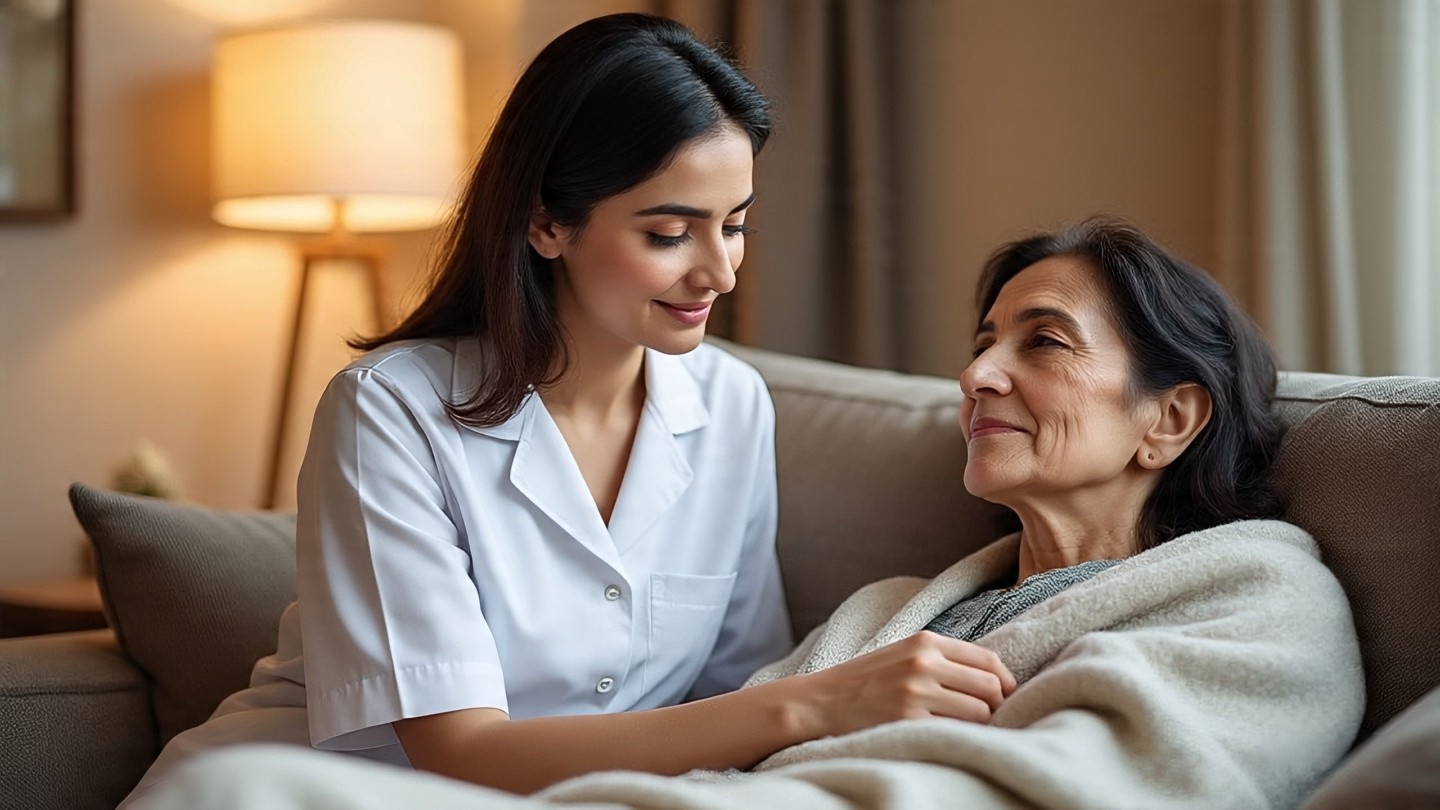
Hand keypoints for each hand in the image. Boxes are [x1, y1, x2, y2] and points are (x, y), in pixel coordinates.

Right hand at [796, 631, 1017, 737]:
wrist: (821, 700)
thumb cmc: (866, 680)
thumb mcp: (902, 653)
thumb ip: (942, 659)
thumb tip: (994, 680)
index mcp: (925, 642)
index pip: (988, 660)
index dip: (1006, 681)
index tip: (1006, 696)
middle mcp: (923, 663)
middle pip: (990, 686)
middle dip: (998, 705)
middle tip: (990, 717)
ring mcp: (916, 692)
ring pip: (979, 712)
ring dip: (981, 724)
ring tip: (968, 728)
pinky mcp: (908, 721)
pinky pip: (955, 731)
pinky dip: (961, 737)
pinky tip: (951, 738)